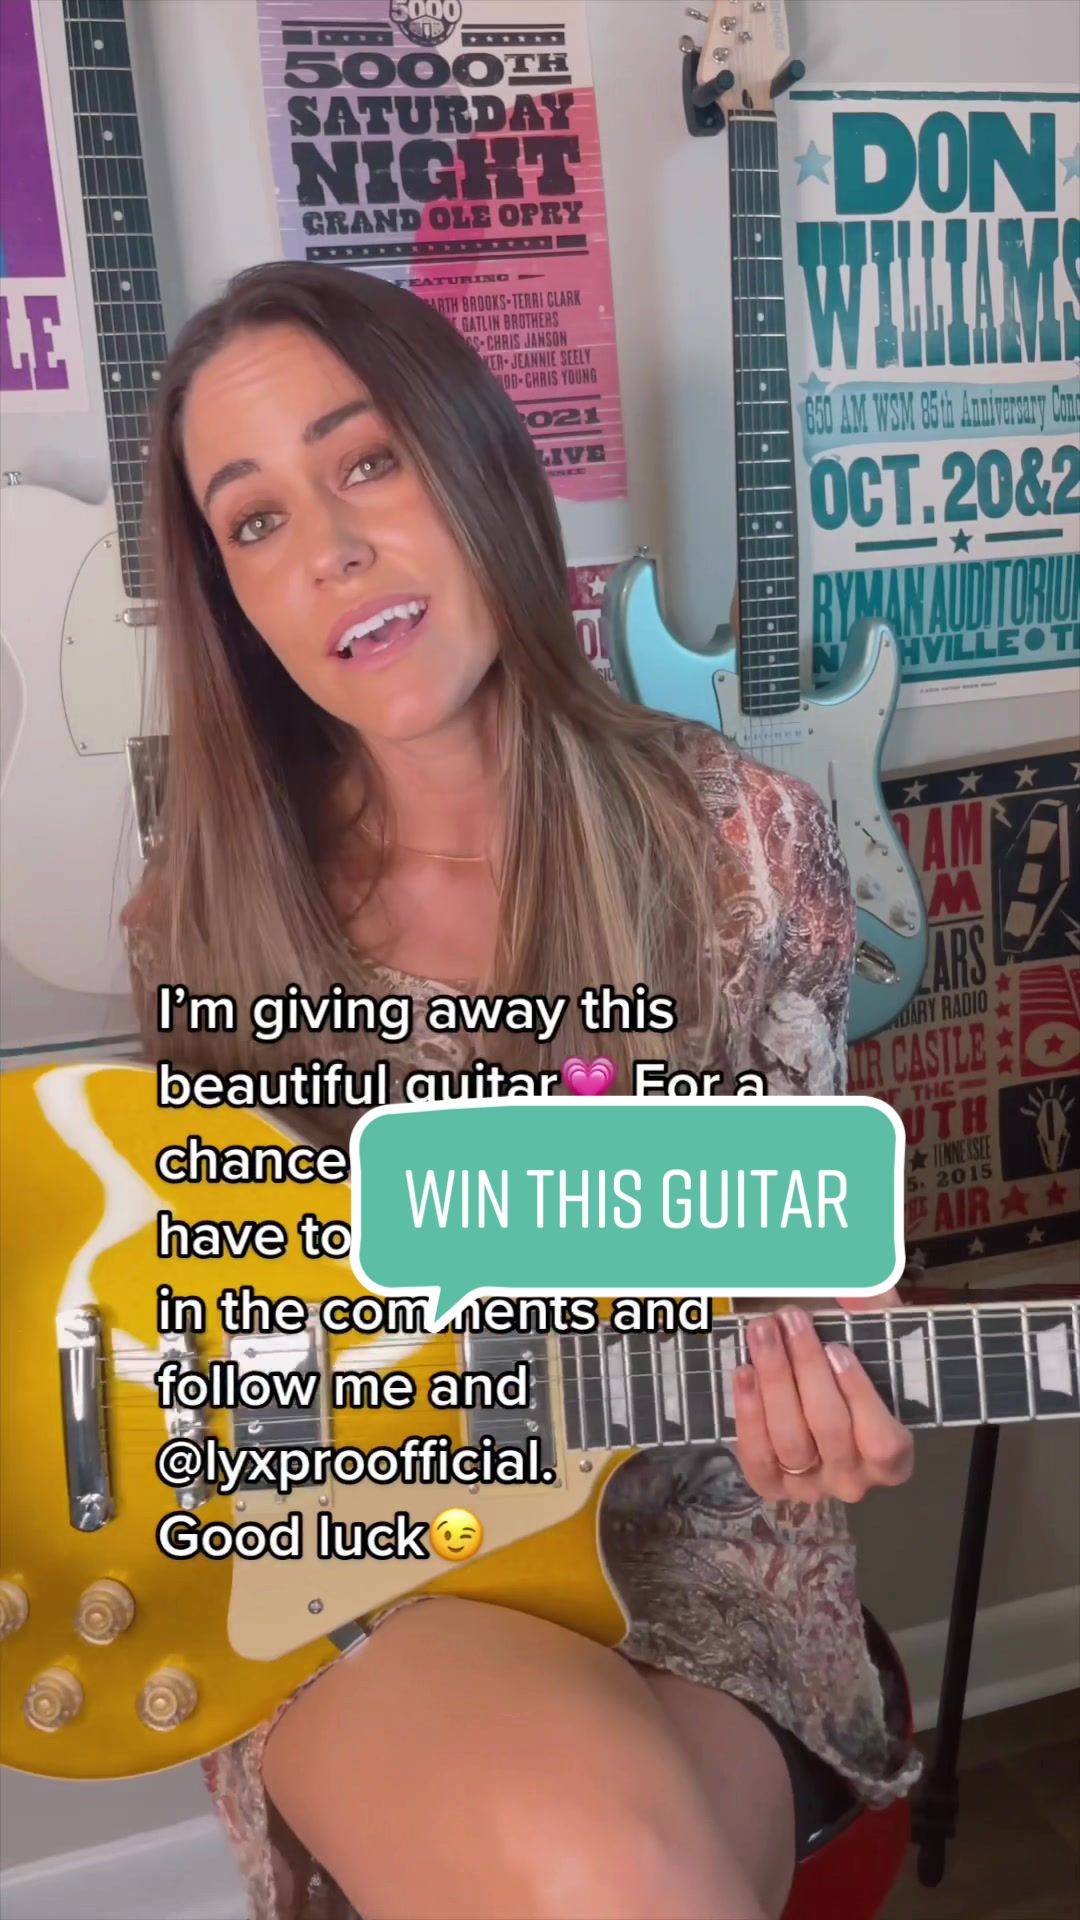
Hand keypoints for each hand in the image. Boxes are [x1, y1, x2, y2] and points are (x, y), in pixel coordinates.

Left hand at [733, 1293, 913, 1503]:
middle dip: (806, 1369)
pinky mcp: (769, 1483)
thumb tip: (857, 1287)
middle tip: (790, 1319)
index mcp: (892, 1458)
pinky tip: (744, 1372)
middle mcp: (853, 1481)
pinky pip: (756, 1454)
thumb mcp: (876, 1340)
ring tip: (763, 1333)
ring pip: (790, 1440)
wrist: (813, 1401)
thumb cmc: (853, 1372)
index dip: (859, 1395)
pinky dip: (748, 1412)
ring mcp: (809, 1487)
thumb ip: (876, 1312)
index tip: (837, 1348)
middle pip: (829, 1429)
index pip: (882, 1440)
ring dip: (774, 1381)